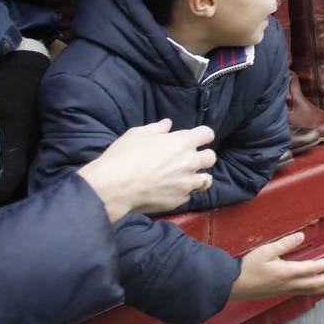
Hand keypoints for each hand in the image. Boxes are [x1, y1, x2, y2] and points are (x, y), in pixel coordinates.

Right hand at [76, 120, 217, 221]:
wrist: (113, 187)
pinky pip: (188, 195)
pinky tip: (169, 190)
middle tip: (187, 159)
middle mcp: (190, 162)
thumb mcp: (137, 134)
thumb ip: (157, 128)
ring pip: (206, 180)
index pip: (207, 134)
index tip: (196, 138)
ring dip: (197, 177)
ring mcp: (186, 183)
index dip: (202, 135)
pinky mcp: (179, 200)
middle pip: (210, 157)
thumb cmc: (123, 156)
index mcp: (182, 142)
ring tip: (185, 177)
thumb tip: (168, 124)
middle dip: (202, 156)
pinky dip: (182, 192)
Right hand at [230, 232, 323, 300]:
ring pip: (312, 290)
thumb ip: (285, 244)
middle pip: (318, 282)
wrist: (231, 286)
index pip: (314, 268)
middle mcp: (290, 284)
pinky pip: (304, 292)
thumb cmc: (247, 267)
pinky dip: (316, 290)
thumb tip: (301, 236)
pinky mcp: (281, 292)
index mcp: (287, 273)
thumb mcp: (265, 251)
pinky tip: (318, 287)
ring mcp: (286, 290)